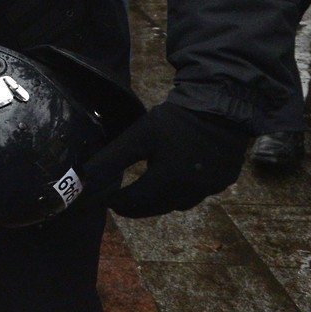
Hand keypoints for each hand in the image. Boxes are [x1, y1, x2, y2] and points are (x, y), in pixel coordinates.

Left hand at [81, 102, 248, 217]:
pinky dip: (184, 192)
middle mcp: (190, 191)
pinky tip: (178, 181)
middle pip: (157, 207)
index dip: (119, 202)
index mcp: (167, 181)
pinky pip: (199, 194)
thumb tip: (84, 178)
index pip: (136, 201)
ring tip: (148, 194)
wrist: (221, 104)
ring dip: (161, 202)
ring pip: (179, 204)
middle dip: (137, 207)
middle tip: (123, 205)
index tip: (107, 201)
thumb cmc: (175, 120)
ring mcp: (211, 188)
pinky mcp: (225, 180)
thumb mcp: (139, 136)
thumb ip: (112, 159)